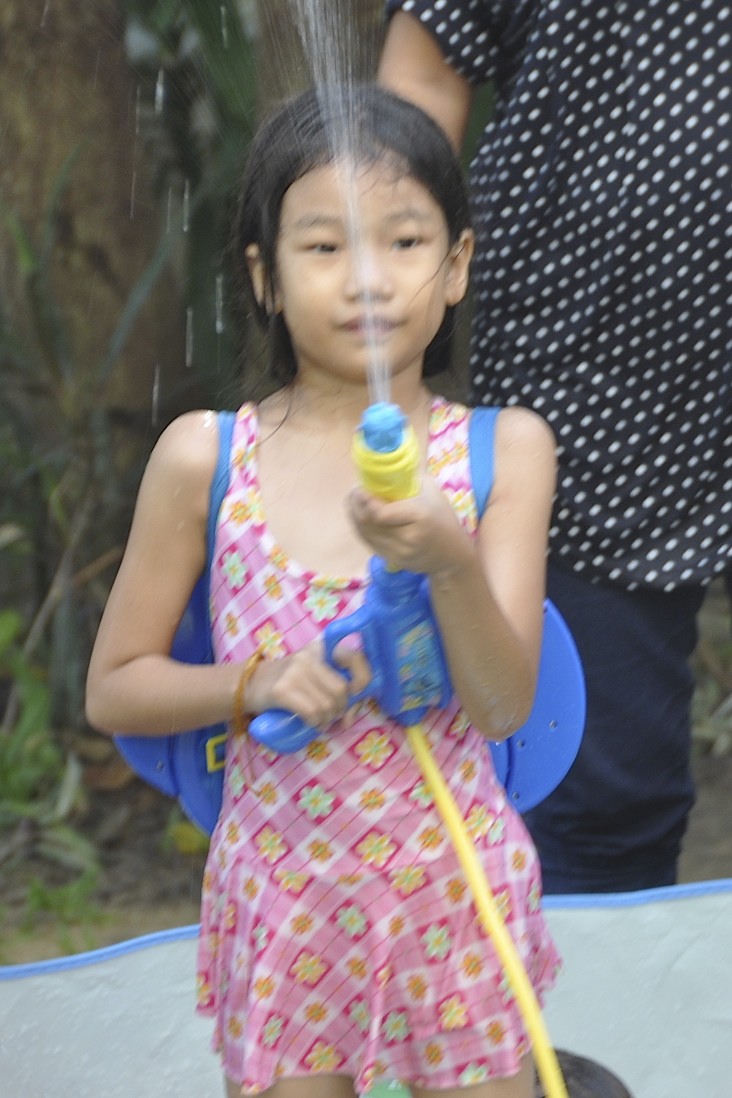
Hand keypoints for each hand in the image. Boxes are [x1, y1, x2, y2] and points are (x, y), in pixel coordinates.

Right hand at [244, 640, 371, 729]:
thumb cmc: (290, 681)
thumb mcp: (315, 675)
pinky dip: (316, 724)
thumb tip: (350, 718)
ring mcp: (294, 672)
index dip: (363, 679)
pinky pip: (312, 713)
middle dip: (341, 709)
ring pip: (327, 705)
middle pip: (341, 690)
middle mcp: (309, 656)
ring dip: (328, 720)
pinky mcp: (282, 690)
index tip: (357, 693)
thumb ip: (336, 689)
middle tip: (333, 715)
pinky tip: (312, 724)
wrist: (252, 684)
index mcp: (322, 649)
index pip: (356, 658)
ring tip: (321, 721)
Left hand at [348, 479, 471, 576]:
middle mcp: (407, 538)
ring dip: (355, 516)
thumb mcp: (432, 491)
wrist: (452, 556)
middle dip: (355, 505)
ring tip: (355, 502)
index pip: (380, 513)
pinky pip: (368, 542)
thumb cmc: (443, 517)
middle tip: (355, 492)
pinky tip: (362, 517)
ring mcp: (398, 553)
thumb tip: (385, 463)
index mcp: (419, 516)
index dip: (365, 500)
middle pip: (368, 522)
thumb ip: (408, 477)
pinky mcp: (391, 561)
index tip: (361, 487)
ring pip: (364, 533)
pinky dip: (361, 528)